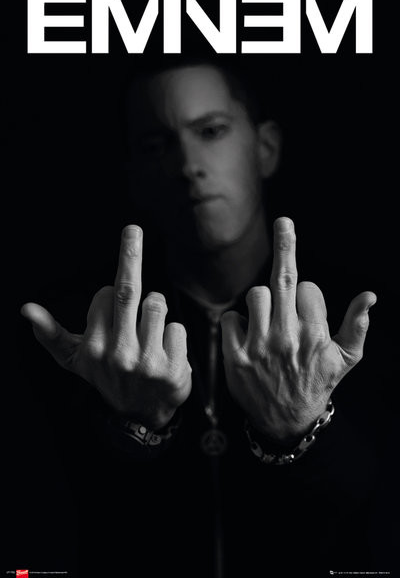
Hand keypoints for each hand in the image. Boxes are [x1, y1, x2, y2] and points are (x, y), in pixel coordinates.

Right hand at [21, 226, 191, 429]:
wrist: (139, 416)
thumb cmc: (106, 377)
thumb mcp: (75, 360)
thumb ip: (51, 335)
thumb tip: (26, 309)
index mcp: (93, 347)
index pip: (107, 295)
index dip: (112, 296)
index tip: (113, 312)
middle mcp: (118, 354)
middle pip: (128, 291)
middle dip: (130, 254)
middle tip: (133, 229)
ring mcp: (147, 362)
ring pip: (156, 304)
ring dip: (155, 309)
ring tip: (149, 331)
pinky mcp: (173, 370)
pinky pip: (177, 328)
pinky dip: (173, 334)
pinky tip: (165, 351)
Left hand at [221, 217, 375, 442]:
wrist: (286, 422)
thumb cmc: (317, 384)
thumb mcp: (346, 359)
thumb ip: (358, 325)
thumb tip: (370, 295)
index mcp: (315, 334)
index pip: (308, 287)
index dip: (306, 294)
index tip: (305, 308)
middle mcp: (287, 337)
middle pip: (283, 278)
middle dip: (286, 243)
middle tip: (284, 221)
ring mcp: (259, 347)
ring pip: (255, 295)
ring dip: (261, 300)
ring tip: (267, 317)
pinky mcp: (235, 358)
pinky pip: (230, 319)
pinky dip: (238, 322)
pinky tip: (247, 336)